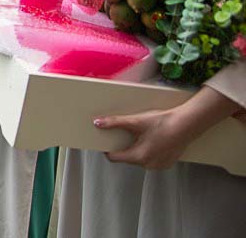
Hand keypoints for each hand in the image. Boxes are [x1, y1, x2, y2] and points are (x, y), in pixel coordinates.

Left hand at [95, 85, 240, 168]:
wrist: (187, 125)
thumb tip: (97, 123)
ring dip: (137, 148)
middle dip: (125, 146)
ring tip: (142, 135)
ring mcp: (159, 165)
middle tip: (127, 132)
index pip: (114, 157)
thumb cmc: (162, 123)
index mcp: (139, 157)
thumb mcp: (135, 121)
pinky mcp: (168, 162)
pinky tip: (153, 139)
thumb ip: (115, 122)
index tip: (107, 140)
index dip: (108, 148)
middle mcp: (148, 165)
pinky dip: (149, 151)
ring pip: (140, 158)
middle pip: (127, 157)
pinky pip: (152, 158)